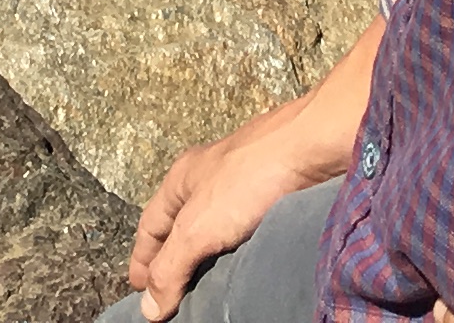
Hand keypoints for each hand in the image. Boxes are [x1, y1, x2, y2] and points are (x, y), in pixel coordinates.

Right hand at [128, 108, 340, 320]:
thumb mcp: (197, 228)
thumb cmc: (252, 174)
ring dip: (209, 257)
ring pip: (217, 228)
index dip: (142, 259)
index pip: (150, 225)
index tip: (139, 290)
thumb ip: (170, 268)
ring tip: (206, 287)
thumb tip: (148, 308)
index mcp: (183, 178)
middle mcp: (211, 178)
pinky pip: (248, 231)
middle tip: (170, 294)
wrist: (314, 147)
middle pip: (181, 226)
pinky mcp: (276, 197)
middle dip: (174, 260)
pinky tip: (244, 265)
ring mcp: (245, 186)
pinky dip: (239, 251)